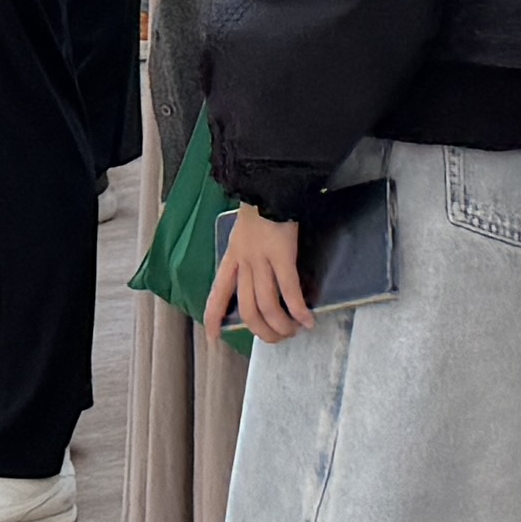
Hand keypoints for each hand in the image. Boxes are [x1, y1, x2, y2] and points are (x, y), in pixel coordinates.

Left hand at [206, 208, 313, 343]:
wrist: (272, 183)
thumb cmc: (264, 205)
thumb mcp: (245, 231)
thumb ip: (247, 253)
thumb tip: (258, 277)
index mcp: (232, 255)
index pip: (218, 292)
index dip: (213, 317)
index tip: (212, 337)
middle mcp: (244, 260)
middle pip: (247, 308)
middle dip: (261, 331)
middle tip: (276, 338)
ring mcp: (262, 258)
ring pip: (267, 305)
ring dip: (281, 325)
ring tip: (293, 332)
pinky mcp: (282, 254)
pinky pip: (289, 290)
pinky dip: (298, 310)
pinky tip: (308, 320)